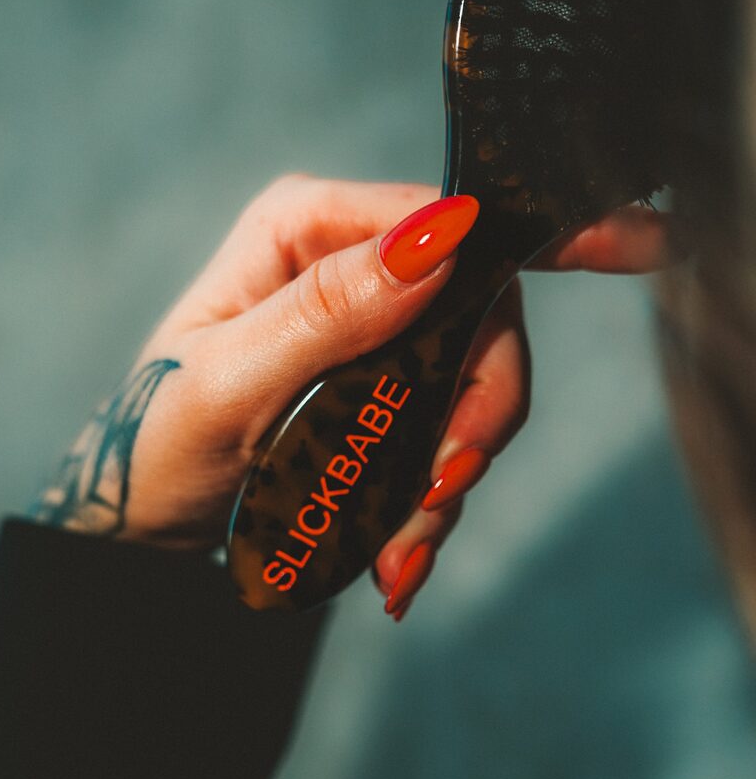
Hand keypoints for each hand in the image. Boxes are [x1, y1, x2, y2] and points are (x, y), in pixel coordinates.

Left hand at [30, 175, 678, 615]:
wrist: (144, 526)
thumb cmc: (156, 444)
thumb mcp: (228, 384)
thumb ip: (327, 314)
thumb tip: (438, 243)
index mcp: (303, 231)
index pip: (443, 221)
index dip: (532, 242)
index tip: (634, 247)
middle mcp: (350, 270)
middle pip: (479, 313)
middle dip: (477, 407)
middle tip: (445, 485)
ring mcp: (376, 337)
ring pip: (473, 388)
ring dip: (450, 474)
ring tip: (399, 548)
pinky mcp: (387, 399)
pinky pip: (448, 440)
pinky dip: (433, 504)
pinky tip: (398, 557)